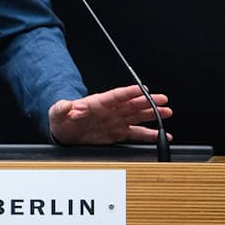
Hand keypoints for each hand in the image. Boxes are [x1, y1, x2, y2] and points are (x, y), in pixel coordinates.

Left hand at [48, 84, 172, 144]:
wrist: (64, 132)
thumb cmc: (62, 120)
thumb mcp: (57, 113)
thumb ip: (61, 108)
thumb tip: (65, 104)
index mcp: (97, 103)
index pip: (116, 96)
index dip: (129, 92)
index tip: (143, 89)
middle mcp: (110, 111)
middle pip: (132, 104)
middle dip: (148, 102)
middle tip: (163, 101)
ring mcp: (115, 122)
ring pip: (137, 117)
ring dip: (152, 115)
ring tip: (166, 113)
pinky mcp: (117, 134)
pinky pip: (135, 133)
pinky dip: (147, 135)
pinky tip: (159, 135)